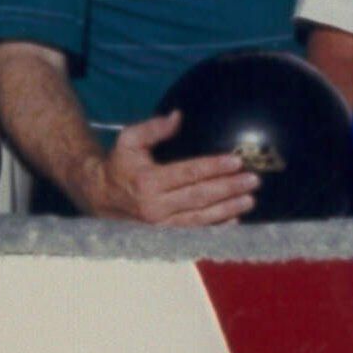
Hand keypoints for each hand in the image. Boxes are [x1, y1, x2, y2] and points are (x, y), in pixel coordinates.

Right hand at [76, 112, 259, 225]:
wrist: (100, 197)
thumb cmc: (119, 164)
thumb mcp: (129, 140)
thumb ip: (153, 128)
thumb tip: (178, 116)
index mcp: (148, 181)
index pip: (188, 173)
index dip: (214, 167)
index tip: (237, 161)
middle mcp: (155, 206)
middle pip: (199, 197)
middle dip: (229, 188)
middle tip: (253, 180)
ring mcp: (160, 225)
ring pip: (200, 218)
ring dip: (228, 209)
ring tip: (250, 200)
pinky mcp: (164, 235)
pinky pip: (194, 233)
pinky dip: (216, 228)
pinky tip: (235, 220)